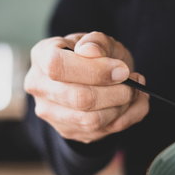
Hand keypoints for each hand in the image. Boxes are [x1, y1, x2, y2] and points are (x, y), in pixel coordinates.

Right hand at [24, 32, 148, 143]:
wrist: (92, 78)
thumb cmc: (95, 56)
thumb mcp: (100, 41)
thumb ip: (97, 42)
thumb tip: (90, 50)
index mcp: (41, 55)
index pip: (58, 66)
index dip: (94, 70)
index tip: (122, 70)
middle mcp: (39, 85)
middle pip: (79, 98)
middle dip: (117, 92)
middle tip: (135, 81)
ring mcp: (49, 112)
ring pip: (91, 121)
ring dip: (122, 107)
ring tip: (135, 92)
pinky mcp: (66, 130)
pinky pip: (101, 132)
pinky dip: (125, 118)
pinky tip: (131, 105)